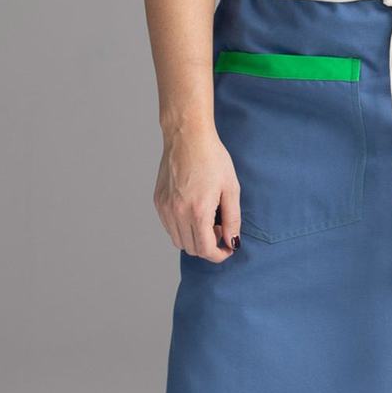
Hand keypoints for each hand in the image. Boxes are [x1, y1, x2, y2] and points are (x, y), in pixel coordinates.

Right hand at [153, 128, 240, 262]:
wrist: (188, 137)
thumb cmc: (213, 159)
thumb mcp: (231, 188)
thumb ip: (233, 219)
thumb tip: (232, 242)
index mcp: (197, 211)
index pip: (205, 250)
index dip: (219, 255)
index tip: (228, 249)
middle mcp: (177, 213)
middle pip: (191, 249)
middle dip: (208, 246)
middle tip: (220, 229)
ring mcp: (165, 208)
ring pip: (178, 240)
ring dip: (194, 239)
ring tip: (207, 219)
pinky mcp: (158, 201)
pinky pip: (169, 226)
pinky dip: (182, 228)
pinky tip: (193, 211)